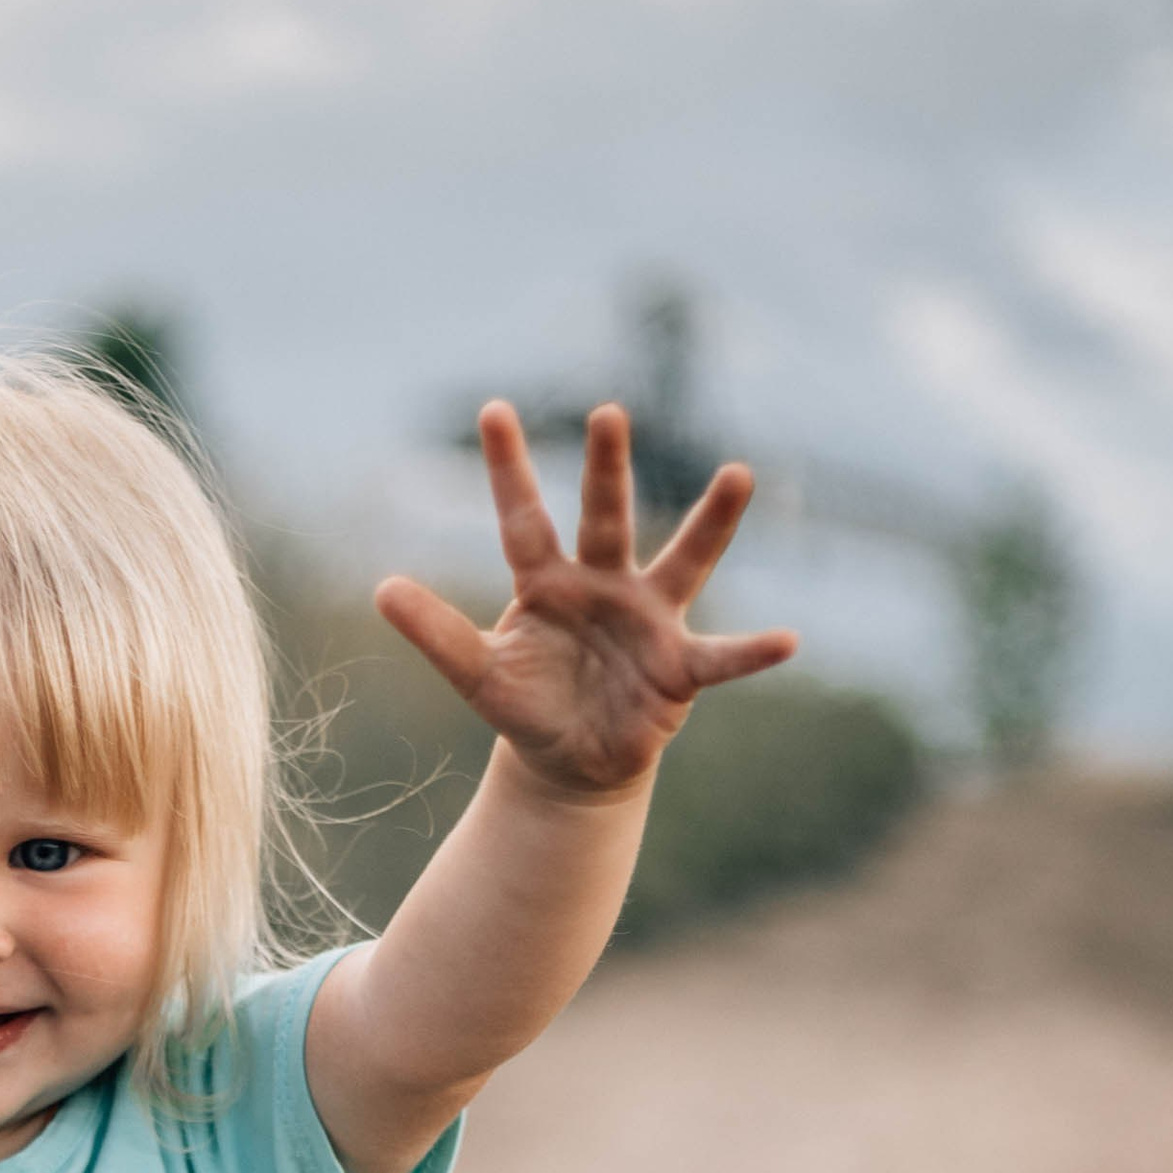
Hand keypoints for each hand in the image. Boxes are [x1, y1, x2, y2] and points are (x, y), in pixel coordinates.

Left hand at [374, 404, 795, 798]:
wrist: (573, 763)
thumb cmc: (529, 706)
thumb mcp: (477, 675)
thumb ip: (435, 634)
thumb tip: (382, 588)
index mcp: (547, 582)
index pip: (523, 518)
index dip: (508, 469)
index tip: (492, 409)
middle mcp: (604, 584)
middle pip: (605, 517)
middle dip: (607, 467)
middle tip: (607, 412)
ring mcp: (649, 621)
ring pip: (683, 561)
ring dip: (710, 521)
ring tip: (737, 474)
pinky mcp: (680, 670)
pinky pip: (722, 657)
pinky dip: (754, 651)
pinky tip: (789, 640)